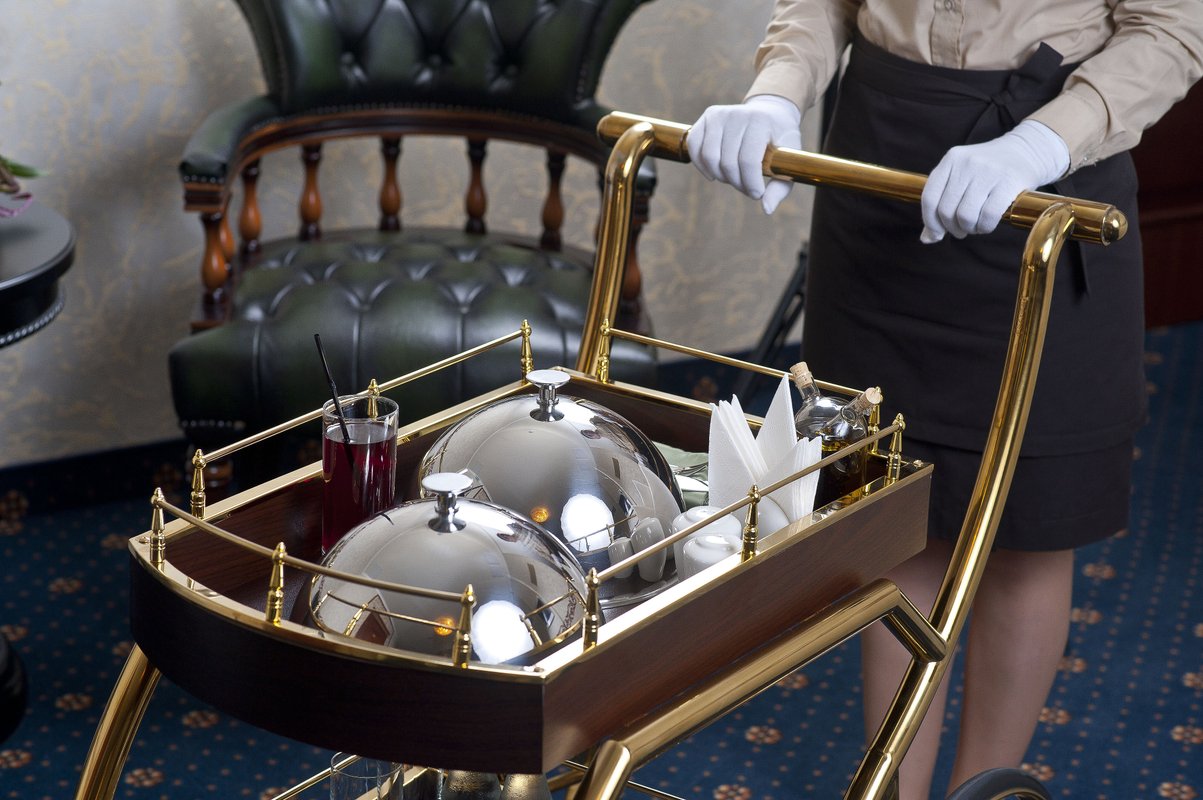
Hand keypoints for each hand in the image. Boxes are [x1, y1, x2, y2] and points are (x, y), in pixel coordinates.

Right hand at [687, 94, 801, 213]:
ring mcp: (719, 115)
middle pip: (728, 162)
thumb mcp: (788, 160)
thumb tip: (766, 209)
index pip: (748, 159)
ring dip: (721, 177)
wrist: (769, 113)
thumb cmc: (779, 140)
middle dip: (737, 183)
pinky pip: (694, 148)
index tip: (757, 195)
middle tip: (746, 188)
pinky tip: (715, 174)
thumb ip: (780, 187)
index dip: (751, 183)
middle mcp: (738, 114)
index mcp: (760, 121)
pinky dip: (702, 167)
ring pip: (710, 157)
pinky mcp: (706, 118)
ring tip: (734, 179)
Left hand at [920, 119, 1068, 242]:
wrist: (1028, 151)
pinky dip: (985, 227)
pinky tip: (987, 224)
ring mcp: (988, 171)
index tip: (937, 233)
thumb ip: (942, 203)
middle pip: (946, 210)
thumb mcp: (962, 177)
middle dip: (952, 228)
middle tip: (962, 230)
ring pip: (965, 216)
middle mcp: (967, 163)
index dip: (930, 222)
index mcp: (951, 159)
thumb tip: (927, 239)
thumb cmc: (989, 171)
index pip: (929, 198)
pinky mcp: (1008, 181)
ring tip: (975, 226)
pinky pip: (988, 216)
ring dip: (969, 229)